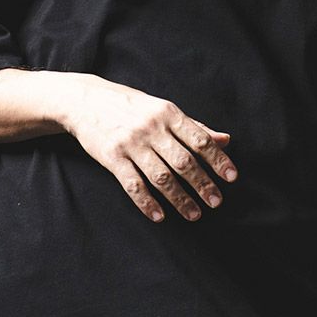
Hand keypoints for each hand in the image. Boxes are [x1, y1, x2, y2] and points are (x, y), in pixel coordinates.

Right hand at [62, 76, 237, 222]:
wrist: (84, 100)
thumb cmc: (130, 106)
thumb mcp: (163, 109)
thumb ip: (194, 127)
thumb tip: (225, 140)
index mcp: (168, 113)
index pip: (199, 139)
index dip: (218, 159)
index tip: (231, 177)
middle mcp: (151, 128)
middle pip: (183, 161)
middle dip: (202, 184)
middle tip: (216, 202)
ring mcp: (131, 144)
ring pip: (161, 177)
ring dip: (180, 199)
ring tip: (194, 214)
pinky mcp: (112, 158)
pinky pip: (133, 185)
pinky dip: (147, 203)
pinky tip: (159, 216)